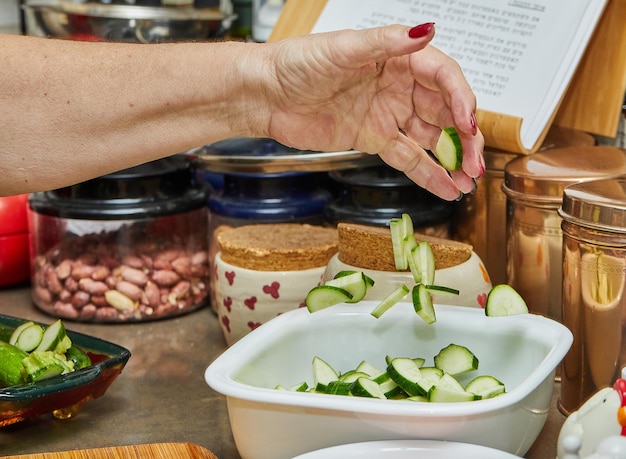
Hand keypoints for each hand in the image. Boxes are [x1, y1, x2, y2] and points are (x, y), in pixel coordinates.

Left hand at [262, 23, 484, 200]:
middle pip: (444, 110)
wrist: (266, 95)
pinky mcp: (373, 139)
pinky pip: (407, 158)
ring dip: (452, 159)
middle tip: (476, 162)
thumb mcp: (342, 49)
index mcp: (397, 58)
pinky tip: (446, 187)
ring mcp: (387, 114)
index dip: (461, 99)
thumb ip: (387, 43)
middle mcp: (398, 86)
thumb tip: (426, 30)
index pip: (443, 77)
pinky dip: (427, 174)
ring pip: (430, 138)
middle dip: (465, 136)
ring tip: (468, 180)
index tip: (468, 123)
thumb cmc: (298, 64)